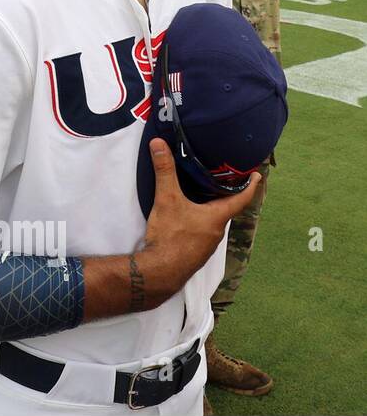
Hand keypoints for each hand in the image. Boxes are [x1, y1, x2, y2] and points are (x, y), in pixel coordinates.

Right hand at [136, 138, 258, 307]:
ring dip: (211, 210)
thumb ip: (164, 171)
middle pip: (226, 209)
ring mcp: (206, 245)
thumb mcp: (166, 199)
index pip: (241, 199)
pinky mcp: (194, 253)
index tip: (257, 176)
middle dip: (225, 195)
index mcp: (217, 217)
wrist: (161, 271)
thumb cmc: (171, 235)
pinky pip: (202, 233)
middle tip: (221, 180)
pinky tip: (185, 220)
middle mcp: (216, 231)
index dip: (250, 186)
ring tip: (202, 196)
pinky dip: (199, 222)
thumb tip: (158, 143)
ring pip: (213, 222)